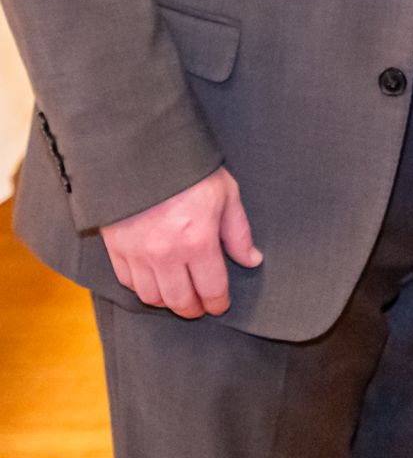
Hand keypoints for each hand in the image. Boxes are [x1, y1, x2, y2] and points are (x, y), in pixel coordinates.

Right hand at [100, 167, 262, 318]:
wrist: (143, 148)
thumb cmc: (190, 168)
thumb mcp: (225, 193)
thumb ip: (238, 231)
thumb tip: (251, 260)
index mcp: (198, 240)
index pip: (211, 289)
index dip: (218, 303)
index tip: (220, 305)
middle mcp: (166, 254)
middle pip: (180, 301)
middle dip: (193, 309)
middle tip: (200, 306)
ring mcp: (138, 253)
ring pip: (152, 297)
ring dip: (167, 302)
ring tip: (178, 295)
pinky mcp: (116, 247)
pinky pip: (128, 282)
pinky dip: (142, 287)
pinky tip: (153, 280)